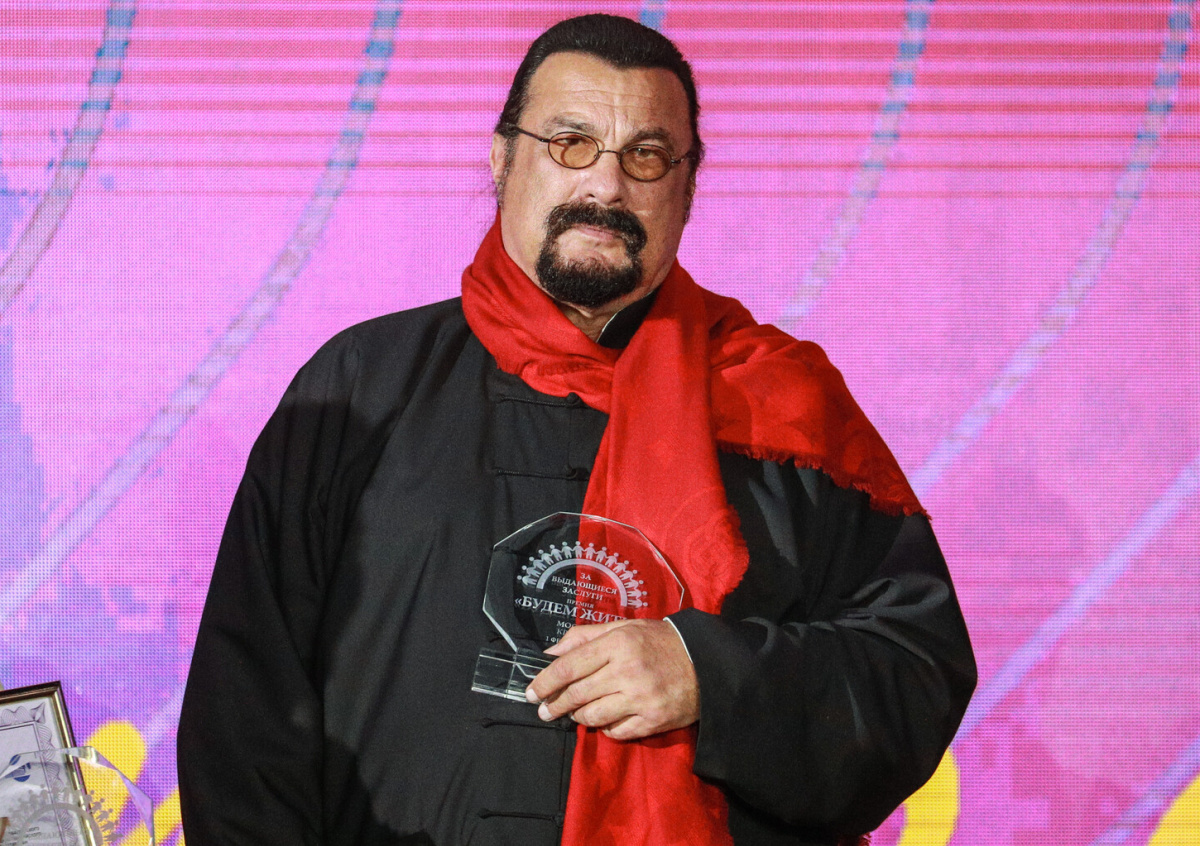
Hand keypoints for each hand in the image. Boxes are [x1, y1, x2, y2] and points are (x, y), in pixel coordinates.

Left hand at [525, 619, 698, 740]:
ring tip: (574, 712)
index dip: (545, 681)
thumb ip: (586, 636)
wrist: (707, 663)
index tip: (531, 691)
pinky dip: (604, 728)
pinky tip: (603, 720)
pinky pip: (616, 732)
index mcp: (619, 644)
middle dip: (554, 704)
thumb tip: (551, 651)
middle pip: (577, 694)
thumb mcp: (625, 627)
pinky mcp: (653, 720)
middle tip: (543, 709)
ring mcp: (641, 699)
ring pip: (593, 716)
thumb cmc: (661, 641)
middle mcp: (628, 671)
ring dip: (578, 716)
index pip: (570, 666)